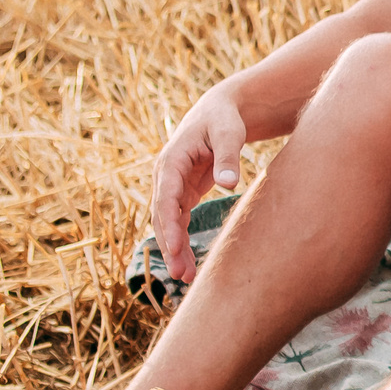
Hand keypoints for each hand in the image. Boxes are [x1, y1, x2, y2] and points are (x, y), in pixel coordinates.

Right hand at [151, 85, 246, 280]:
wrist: (220, 112)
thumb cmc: (224, 119)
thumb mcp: (228, 132)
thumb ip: (228, 156)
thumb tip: (228, 184)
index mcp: (171, 160)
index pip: (166, 197)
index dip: (168, 223)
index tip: (173, 247)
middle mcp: (166, 175)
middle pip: (162, 215)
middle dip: (169, 245)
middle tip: (179, 274)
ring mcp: (172, 186)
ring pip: (169, 222)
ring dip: (174, 249)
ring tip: (185, 277)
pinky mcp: (183, 192)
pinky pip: (179, 221)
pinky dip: (182, 241)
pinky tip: (189, 264)